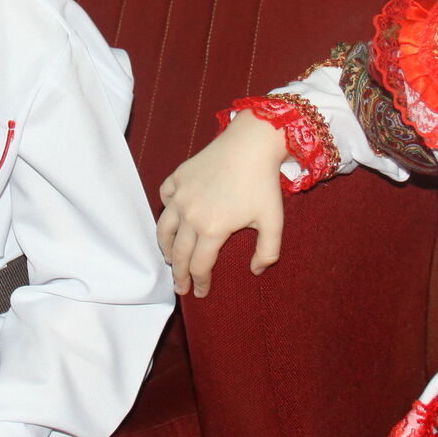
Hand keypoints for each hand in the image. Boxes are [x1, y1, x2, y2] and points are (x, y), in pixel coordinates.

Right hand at [156, 111, 288, 297]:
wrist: (251, 143)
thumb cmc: (264, 183)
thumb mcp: (273, 221)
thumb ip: (267, 252)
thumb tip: (255, 271)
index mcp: (212, 229)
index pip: (199, 266)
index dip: (199, 283)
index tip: (200, 293)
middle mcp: (190, 215)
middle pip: (178, 254)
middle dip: (177, 275)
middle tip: (179, 287)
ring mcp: (181, 195)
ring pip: (163, 229)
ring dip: (165, 248)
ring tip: (169, 258)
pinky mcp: (178, 177)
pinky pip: (165, 198)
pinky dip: (166, 210)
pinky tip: (172, 217)